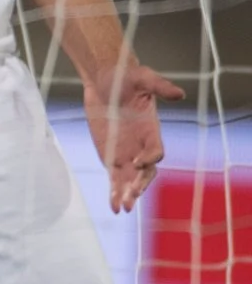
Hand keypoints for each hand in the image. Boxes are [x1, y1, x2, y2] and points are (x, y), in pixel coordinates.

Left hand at [84, 61, 183, 212]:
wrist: (105, 78)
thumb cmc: (126, 76)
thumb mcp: (142, 77)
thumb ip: (159, 86)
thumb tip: (179, 93)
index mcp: (151, 131)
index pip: (156, 151)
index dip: (150, 158)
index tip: (138, 162)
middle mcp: (141, 146)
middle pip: (146, 172)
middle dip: (140, 184)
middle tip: (132, 193)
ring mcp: (127, 153)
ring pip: (130, 180)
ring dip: (128, 194)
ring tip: (122, 208)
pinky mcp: (111, 157)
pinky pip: (115, 179)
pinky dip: (114, 193)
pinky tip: (114, 207)